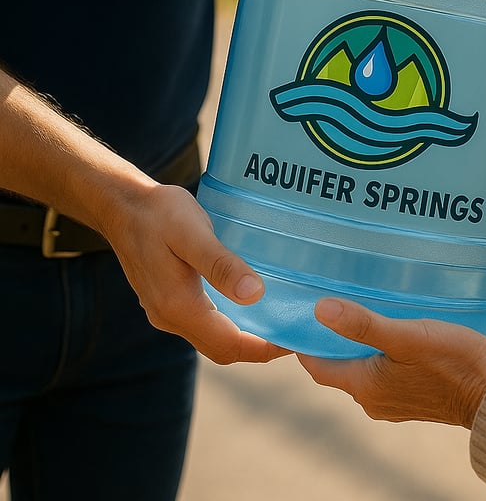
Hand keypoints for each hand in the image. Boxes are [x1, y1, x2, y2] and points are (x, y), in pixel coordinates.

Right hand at [100, 183, 289, 364]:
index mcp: (178, 306)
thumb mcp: (192, 234)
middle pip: (221, 349)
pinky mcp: (165, 300)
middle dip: (257, 349)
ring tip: (276, 320)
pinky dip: (227, 323)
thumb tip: (254, 294)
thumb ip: (221, 265)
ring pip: (210, 338)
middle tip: (292, 333)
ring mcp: (165, 311)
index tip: (294, 341)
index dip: (263, 349)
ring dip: (242, 337)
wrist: (121, 205)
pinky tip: (245, 304)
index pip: (229, 345)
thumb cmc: (159, 214)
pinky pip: (201, 323)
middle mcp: (169, 317)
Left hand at [298, 298, 485, 428]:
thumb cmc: (452, 362)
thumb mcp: (405, 336)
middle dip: (329, 338)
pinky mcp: (412, 394)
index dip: (305, 341)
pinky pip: (382, 370)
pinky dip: (377, 350)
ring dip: (355, 343)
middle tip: (328, 300)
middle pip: (338, 366)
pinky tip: (388, 326)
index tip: (300, 311)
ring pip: (361, 367)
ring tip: (356, 307)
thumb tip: (320, 309)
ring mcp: (394, 400)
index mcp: (365, 387)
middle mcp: (374, 400)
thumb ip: (363, 325)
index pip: (318, 365)